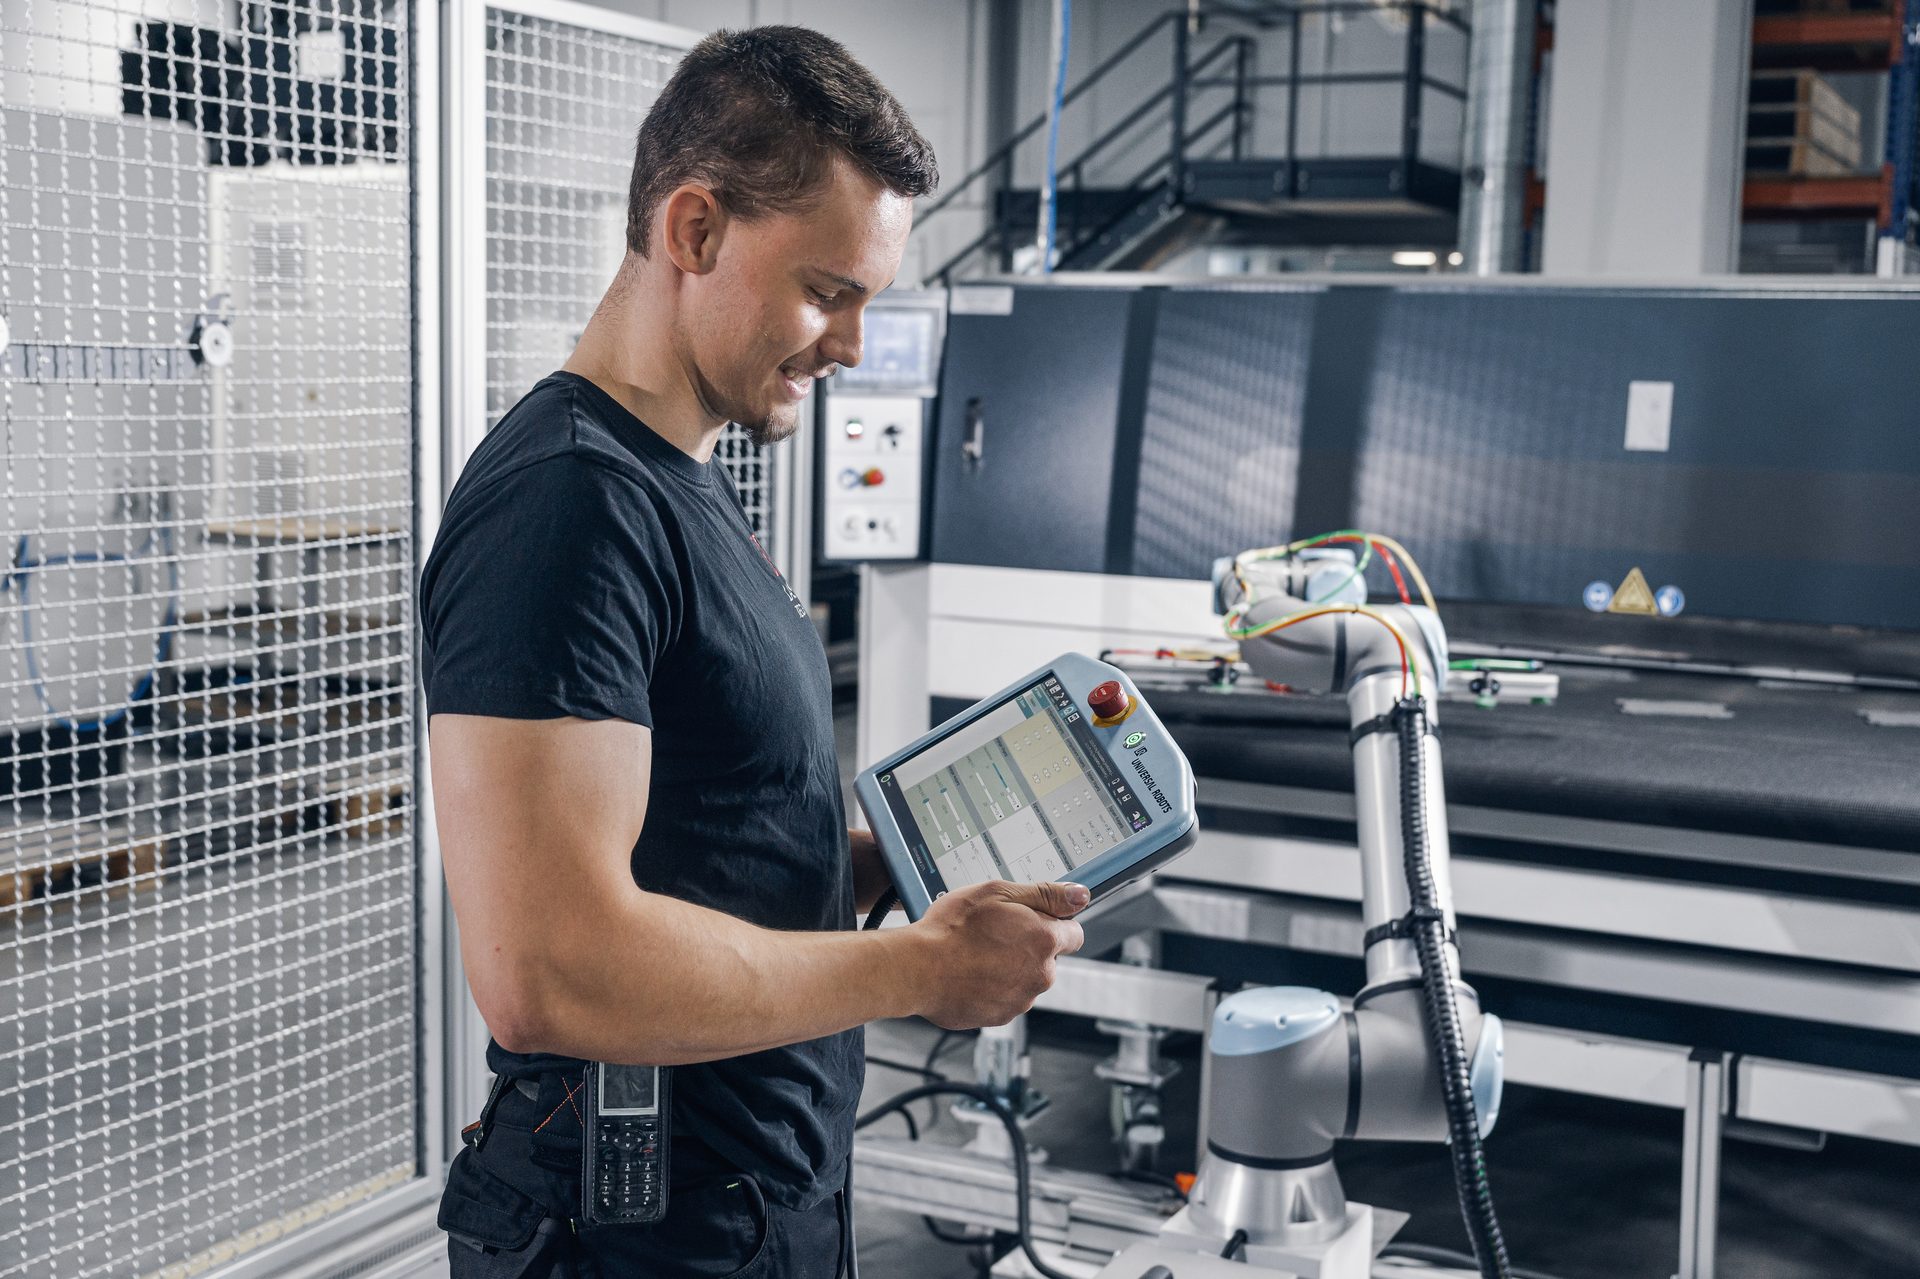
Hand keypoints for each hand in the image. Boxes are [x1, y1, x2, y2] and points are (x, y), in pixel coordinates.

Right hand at [908, 881, 1087, 1028]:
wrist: (917, 969)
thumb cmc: (952, 927)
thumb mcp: (998, 892)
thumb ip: (1045, 894)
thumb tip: (1080, 895)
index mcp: (1045, 940)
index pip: (1074, 933)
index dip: (1053, 922)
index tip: (1031, 919)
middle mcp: (1040, 975)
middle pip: (1048, 957)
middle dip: (1028, 946)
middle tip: (993, 932)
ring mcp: (1020, 1000)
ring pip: (1025, 979)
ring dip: (1009, 968)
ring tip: (975, 954)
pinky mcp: (999, 1017)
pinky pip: (1004, 998)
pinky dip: (992, 988)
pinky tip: (969, 973)